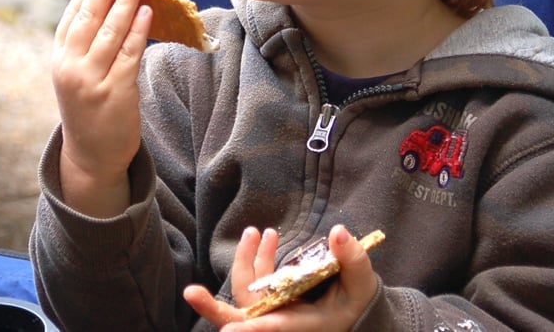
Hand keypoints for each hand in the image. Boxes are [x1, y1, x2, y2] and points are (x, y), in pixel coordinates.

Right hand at [52, 0, 151, 216]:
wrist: (93, 155)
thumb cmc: (90, 106)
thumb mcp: (77, 73)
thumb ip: (87, 43)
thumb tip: (111, 1)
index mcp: (59, 59)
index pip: (72, 16)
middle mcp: (70, 68)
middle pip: (88, 19)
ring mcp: (91, 81)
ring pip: (110, 33)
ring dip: (125, 3)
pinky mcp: (115, 92)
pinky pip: (129, 54)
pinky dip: (138, 30)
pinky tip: (147, 12)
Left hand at [184, 225, 378, 330]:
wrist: (358, 316)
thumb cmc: (360, 303)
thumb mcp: (362, 283)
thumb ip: (353, 259)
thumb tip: (339, 232)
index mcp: (304, 327)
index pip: (272, 328)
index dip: (250, 330)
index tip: (229, 328)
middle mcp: (283, 324)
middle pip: (241, 321)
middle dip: (214, 309)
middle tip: (190, 292)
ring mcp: (275, 313)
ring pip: (246, 295)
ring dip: (245, 263)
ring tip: (257, 231)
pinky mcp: (273, 302)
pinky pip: (256, 286)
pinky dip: (256, 263)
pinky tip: (266, 238)